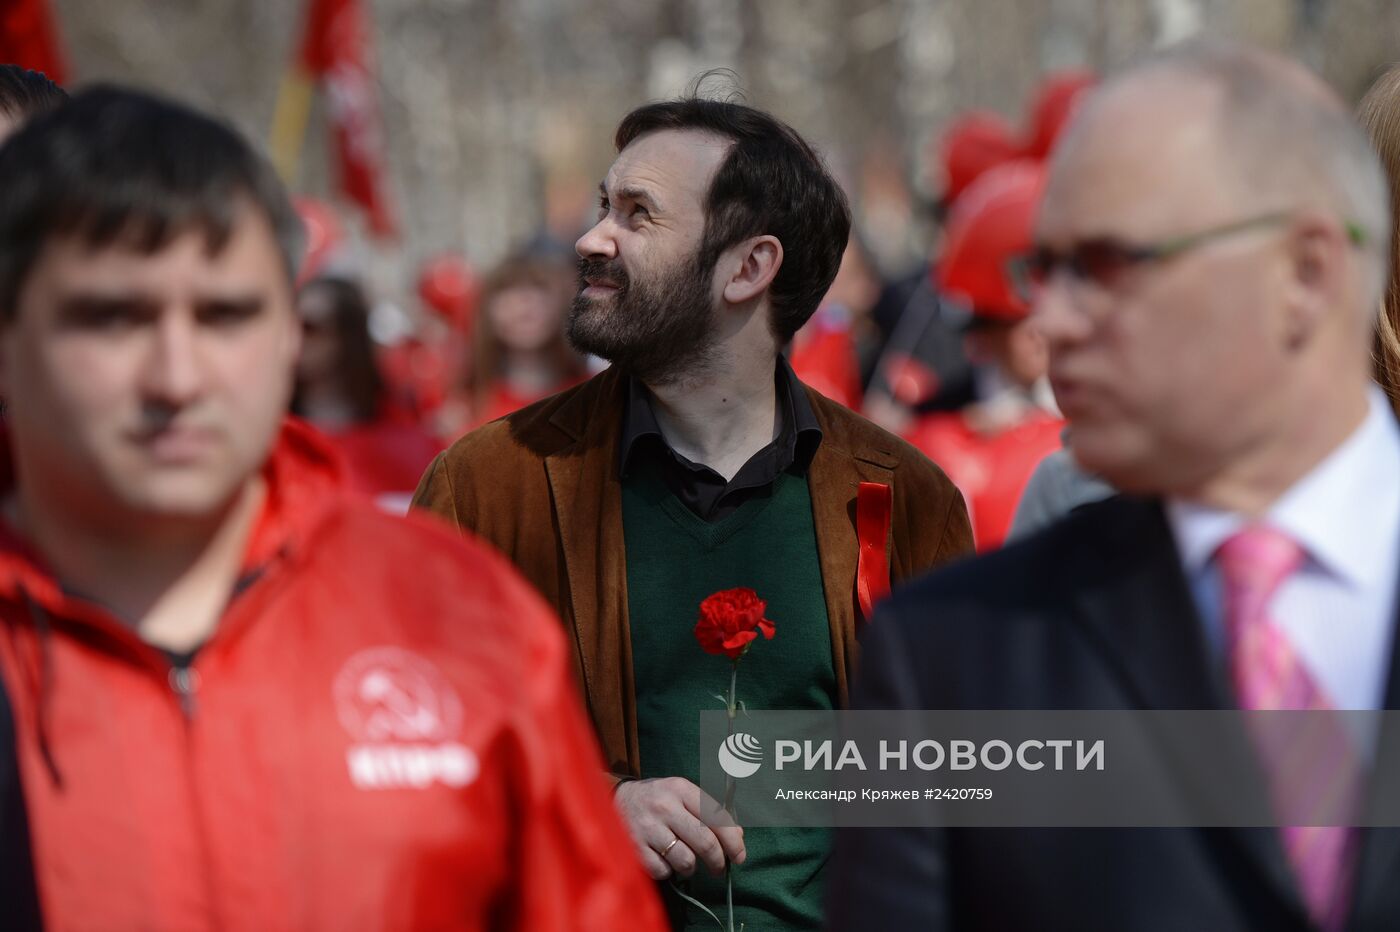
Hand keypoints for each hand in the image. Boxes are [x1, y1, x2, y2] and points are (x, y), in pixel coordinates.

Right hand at [614, 776, 746, 880]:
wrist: (610, 801)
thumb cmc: (655, 799)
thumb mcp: (681, 795)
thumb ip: (708, 812)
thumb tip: (738, 836)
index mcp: (681, 789)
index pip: (717, 817)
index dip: (733, 841)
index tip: (739, 855)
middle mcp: (665, 807)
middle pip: (705, 842)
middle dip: (718, 861)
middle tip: (719, 868)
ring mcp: (648, 829)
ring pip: (686, 861)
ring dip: (691, 867)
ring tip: (686, 862)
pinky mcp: (635, 849)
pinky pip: (664, 871)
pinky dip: (668, 871)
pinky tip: (664, 860)